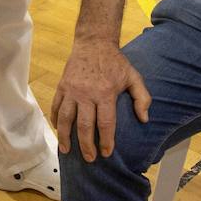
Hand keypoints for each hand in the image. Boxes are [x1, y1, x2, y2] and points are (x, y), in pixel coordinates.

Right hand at [52, 38, 151, 161]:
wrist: (94, 42)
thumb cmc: (115, 62)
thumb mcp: (133, 76)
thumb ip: (142, 98)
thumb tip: (144, 119)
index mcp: (105, 93)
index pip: (105, 123)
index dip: (106, 140)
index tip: (106, 152)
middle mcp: (86, 93)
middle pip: (84, 125)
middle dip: (86, 145)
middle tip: (89, 158)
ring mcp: (71, 90)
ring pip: (65, 118)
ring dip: (65, 137)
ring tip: (66, 151)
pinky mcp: (62, 86)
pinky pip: (55, 106)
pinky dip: (55, 120)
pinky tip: (58, 130)